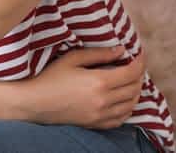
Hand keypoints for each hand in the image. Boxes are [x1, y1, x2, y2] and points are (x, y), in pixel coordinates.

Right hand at [17, 46, 145, 129]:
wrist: (35, 103)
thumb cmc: (51, 77)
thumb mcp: (73, 59)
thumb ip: (99, 54)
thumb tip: (121, 51)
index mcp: (99, 82)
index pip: (131, 72)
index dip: (139, 61)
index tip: (139, 53)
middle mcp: (103, 101)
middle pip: (134, 88)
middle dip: (139, 74)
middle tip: (136, 64)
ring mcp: (100, 115)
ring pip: (131, 104)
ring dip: (136, 91)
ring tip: (132, 80)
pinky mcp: (96, 124)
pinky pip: (121, 118)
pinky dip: (128, 107)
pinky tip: (124, 99)